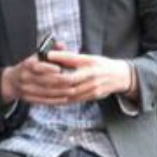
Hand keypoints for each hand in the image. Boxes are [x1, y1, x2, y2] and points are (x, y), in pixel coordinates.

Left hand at [1, 47, 132, 105]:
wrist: (120, 77)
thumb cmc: (102, 65)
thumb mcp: (89, 57)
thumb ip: (71, 58)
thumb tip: (51, 55)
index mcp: (90, 64)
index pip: (71, 63)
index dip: (56, 63)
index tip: (43, 59)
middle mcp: (92, 77)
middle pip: (67, 82)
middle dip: (50, 82)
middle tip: (35, 81)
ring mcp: (92, 89)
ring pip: (69, 93)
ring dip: (53, 94)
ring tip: (39, 92)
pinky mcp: (91, 97)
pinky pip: (73, 100)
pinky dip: (60, 100)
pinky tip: (50, 99)